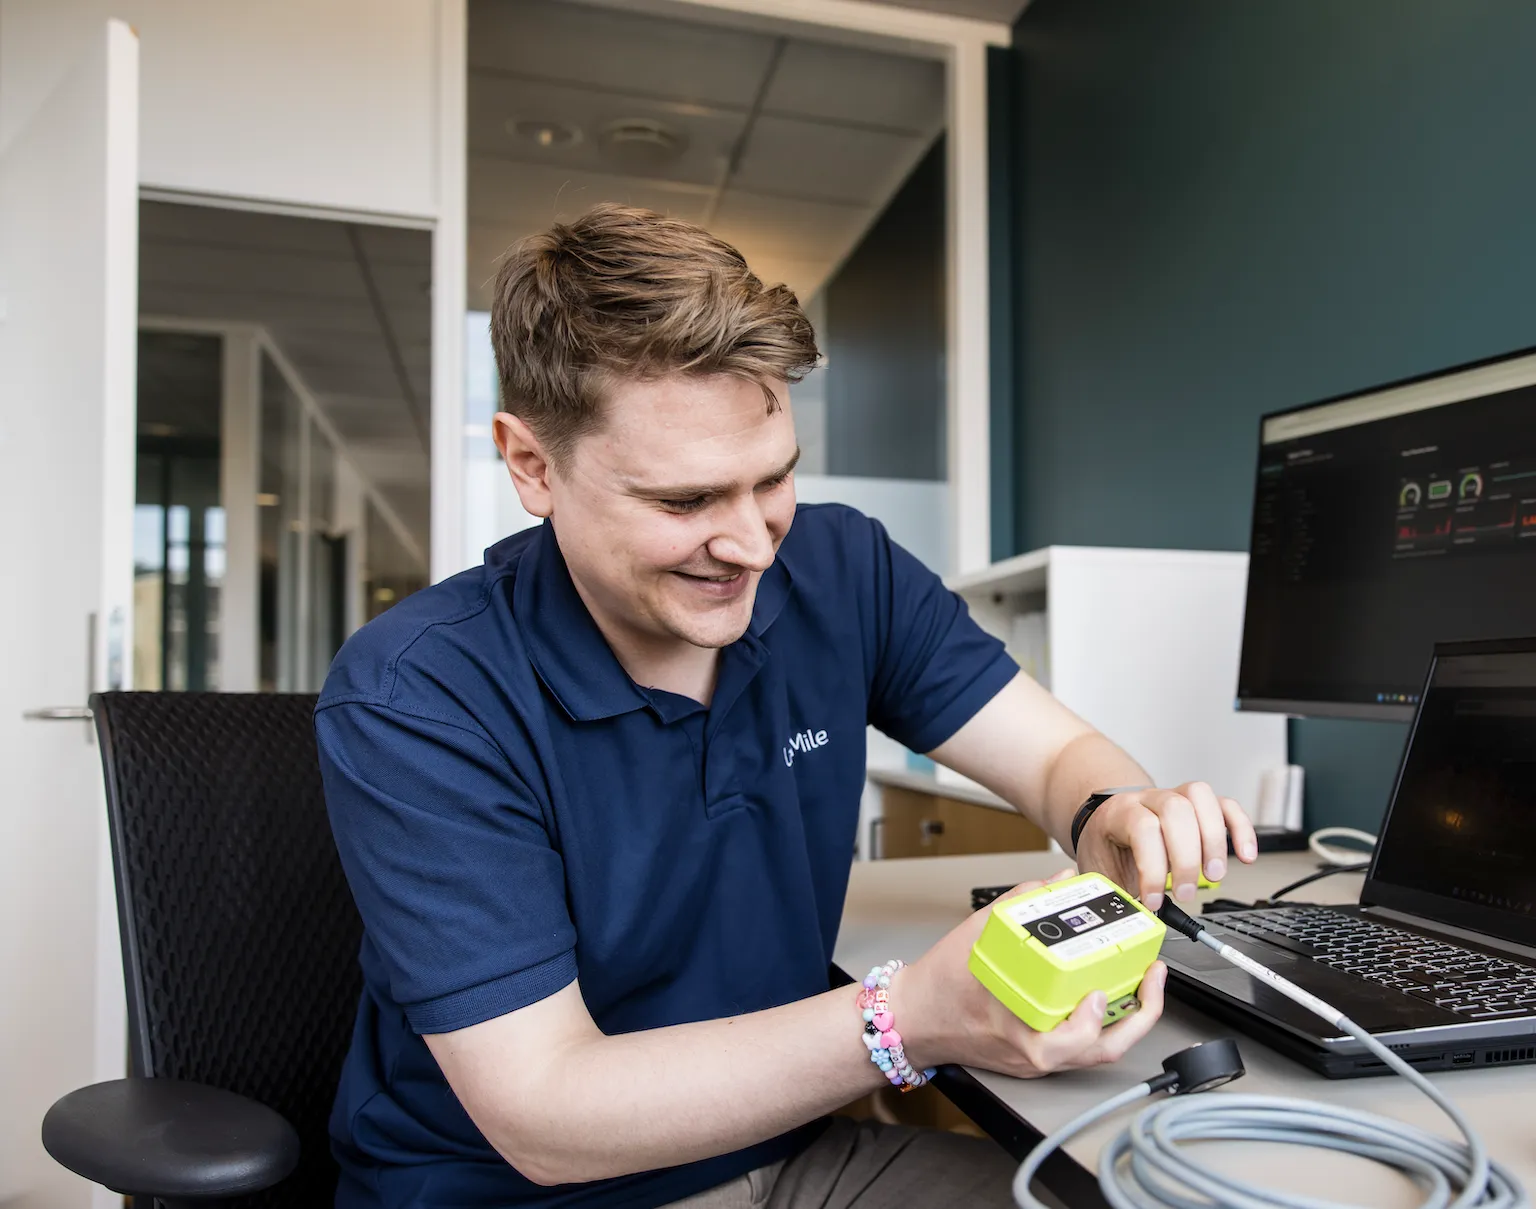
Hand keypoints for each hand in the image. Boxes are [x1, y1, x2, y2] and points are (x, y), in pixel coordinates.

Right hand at [897, 872, 1166, 1079]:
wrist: (913, 1017)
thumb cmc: (938, 987)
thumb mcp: (977, 933)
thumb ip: (1021, 903)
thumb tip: (1058, 881)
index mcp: (1017, 1030)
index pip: (1069, 1043)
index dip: (1092, 1019)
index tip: (1099, 991)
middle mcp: (1033, 1053)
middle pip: (1100, 1052)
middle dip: (1138, 1017)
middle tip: (1153, 978)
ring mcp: (1036, 1059)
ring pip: (1095, 1052)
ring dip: (1126, 1021)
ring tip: (1143, 985)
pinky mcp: (1036, 1056)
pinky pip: (1080, 1047)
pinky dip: (1101, 1023)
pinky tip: (1110, 995)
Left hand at [1075, 781, 1257, 910]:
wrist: (1105, 821)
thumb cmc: (1105, 846)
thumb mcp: (1100, 869)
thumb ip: (1115, 890)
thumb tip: (1131, 918)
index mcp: (1120, 813)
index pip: (1143, 828)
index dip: (1152, 868)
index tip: (1153, 901)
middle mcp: (1149, 799)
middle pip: (1175, 810)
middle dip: (1186, 857)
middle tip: (1186, 893)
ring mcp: (1175, 796)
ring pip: (1201, 798)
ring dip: (1214, 840)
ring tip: (1214, 875)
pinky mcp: (1198, 806)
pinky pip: (1226, 806)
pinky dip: (1241, 829)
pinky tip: (1246, 855)